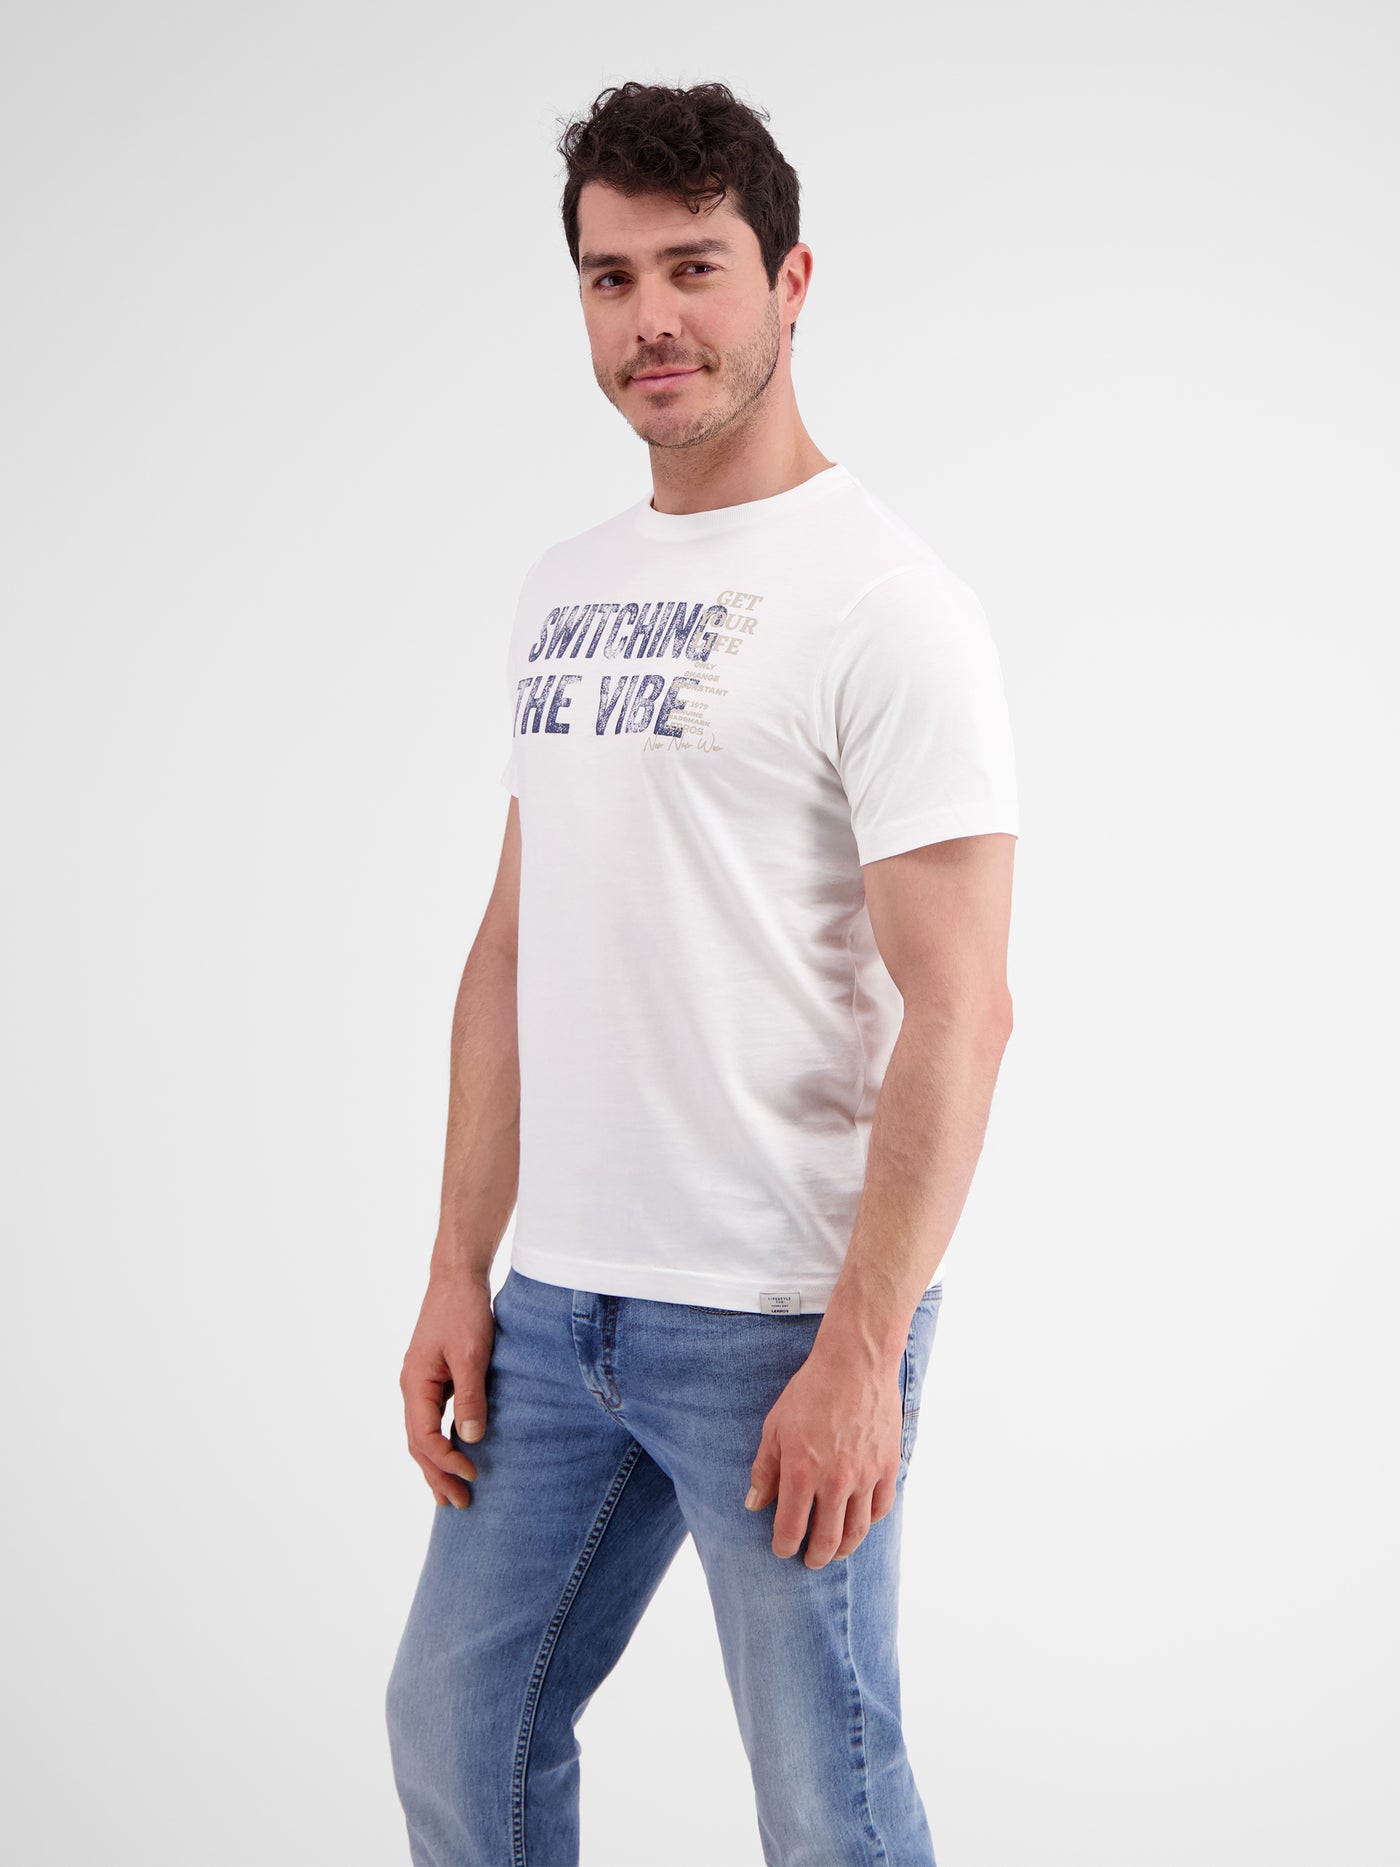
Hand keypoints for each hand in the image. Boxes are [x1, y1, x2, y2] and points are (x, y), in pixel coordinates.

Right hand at [399, 1269, 494, 1507]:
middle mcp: (411, 1388)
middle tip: (459, 1504)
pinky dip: (441, 1443)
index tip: (472, 1475)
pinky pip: (432, 1420)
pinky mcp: (433, 1377)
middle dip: (437, 1476)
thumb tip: (470, 1438)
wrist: (457, 1277)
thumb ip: (470, 1395)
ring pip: (423, 1435)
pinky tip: (455, 1454)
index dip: (446, 1462)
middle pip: (418, 1444)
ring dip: (436, 1465)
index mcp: (415, 1384)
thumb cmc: (463, 1310)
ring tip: (451, 1494)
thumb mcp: (472, 1353)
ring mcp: (420, 1383)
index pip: (424, 1438)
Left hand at [743, 1346, 902, 1566]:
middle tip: (811, 1561)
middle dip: (816, 1557)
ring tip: (836, 1551)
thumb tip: (755, 1504)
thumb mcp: (775, 1427)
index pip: (791, 1528)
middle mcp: (835, 1482)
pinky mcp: (888, 1466)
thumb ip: (765, 1469)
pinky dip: (870, 1521)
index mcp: (801, 1473)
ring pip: (857, 1530)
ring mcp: (865, 1476)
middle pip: (827, 1539)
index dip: (785, 1545)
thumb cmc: (811, 1391)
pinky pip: (881, 1507)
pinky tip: (860, 1520)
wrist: (855, 1363)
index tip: (783, 1549)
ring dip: (844, 1547)